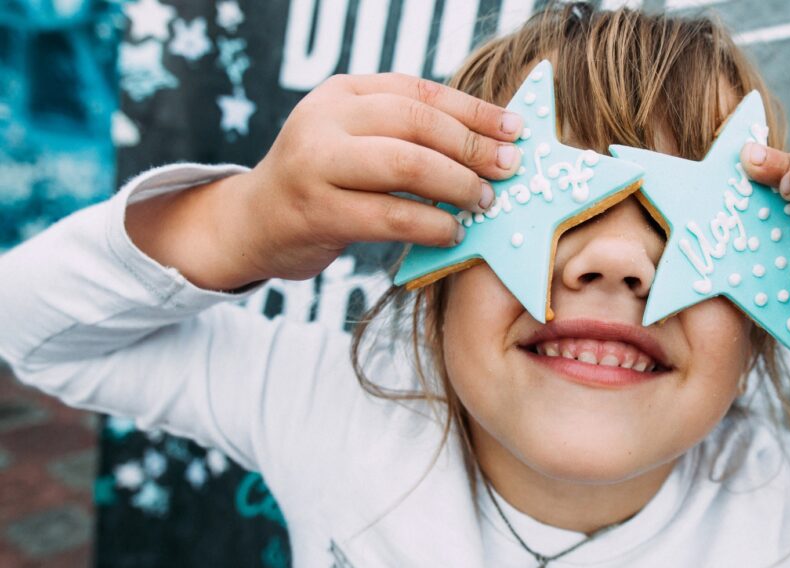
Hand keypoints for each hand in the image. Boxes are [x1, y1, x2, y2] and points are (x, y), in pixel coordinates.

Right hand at [222, 73, 523, 282]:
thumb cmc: (323, 183)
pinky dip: (432, 224)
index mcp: (342, 93)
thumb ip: (406, 134)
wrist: (252, 223)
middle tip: (507, 170)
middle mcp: (325, 119)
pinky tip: (452, 232)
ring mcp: (317, 164)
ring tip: (483, 202)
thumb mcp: (355, 140)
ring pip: (406, 164)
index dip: (474, 110)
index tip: (515, 130)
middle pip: (417, 122)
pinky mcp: (317, 211)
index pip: (420, 92)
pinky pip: (391, 216)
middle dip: (472, 147)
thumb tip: (490, 143)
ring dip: (457, 185)